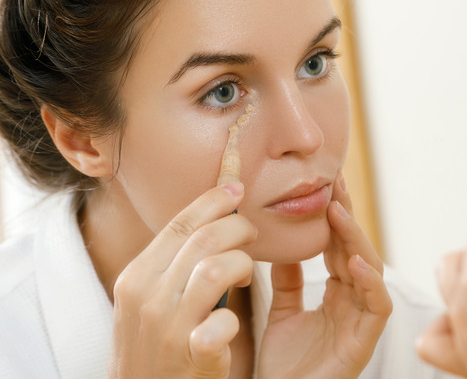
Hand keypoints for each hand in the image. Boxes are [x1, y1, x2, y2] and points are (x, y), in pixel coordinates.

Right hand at [109, 183, 256, 378]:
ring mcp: (168, 329)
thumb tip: (209, 218)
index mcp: (136, 277)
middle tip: (251, 234)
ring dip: (241, 264)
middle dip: (237, 227)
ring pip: (215, 269)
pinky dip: (233, 319)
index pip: (179, 223)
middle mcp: (147, 298)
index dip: (213, 200)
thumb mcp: (147, 297)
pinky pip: (224, 321)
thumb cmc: (153, 344)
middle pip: (203, 239)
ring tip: (247, 272)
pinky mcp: (191, 357)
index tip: (237, 187)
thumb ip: (171, 262)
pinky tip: (231, 322)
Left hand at [257, 172, 391, 378]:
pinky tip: (354, 262)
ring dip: (356, 241)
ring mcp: (362, 320)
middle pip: (356, 250)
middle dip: (347, 217)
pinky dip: (369, 282)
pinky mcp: (365, 341)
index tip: (326, 185)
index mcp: (338, 294)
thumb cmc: (284, 367)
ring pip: (370, 270)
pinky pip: (377, 306)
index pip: (340, 247)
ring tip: (338, 213)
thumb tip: (286, 245)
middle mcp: (354, 302)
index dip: (335, 217)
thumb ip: (288, 281)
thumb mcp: (281, 313)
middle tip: (335, 183)